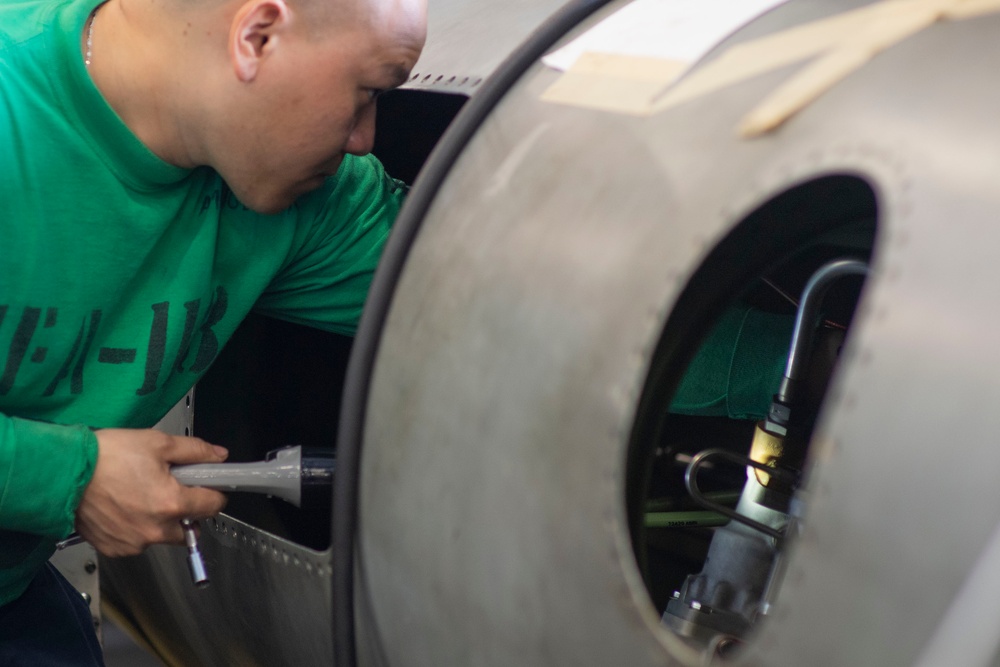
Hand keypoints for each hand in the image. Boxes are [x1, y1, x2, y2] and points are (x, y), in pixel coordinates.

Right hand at [75, 428, 228, 556]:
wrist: (64, 472)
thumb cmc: (107, 456)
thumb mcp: (158, 443)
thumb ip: (195, 451)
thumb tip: (218, 456)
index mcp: (172, 503)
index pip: (213, 506)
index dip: (213, 491)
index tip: (206, 485)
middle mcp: (156, 529)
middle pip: (191, 528)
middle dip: (187, 511)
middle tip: (172, 490)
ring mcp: (135, 543)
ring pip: (163, 536)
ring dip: (161, 522)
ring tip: (142, 496)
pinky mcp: (116, 549)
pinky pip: (138, 543)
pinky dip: (137, 529)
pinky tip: (125, 508)